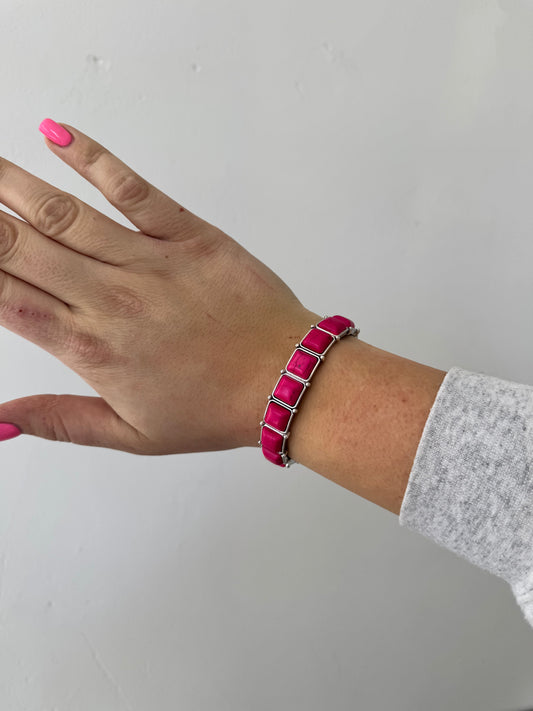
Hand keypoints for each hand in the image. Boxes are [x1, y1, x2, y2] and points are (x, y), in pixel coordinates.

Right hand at [0, 121, 317, 454]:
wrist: (285, 381)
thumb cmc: (214, 408)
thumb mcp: (132, 434)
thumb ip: (60, 421)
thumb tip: (0, 422)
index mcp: (91, 349)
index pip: (4, 297)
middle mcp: (110, 299)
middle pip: (19, 246)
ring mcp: (150, 262)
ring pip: (64, 213)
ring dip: (12, 182)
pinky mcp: (189, 235)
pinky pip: (133, 190)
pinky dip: (93, 158)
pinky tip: (57, 134)